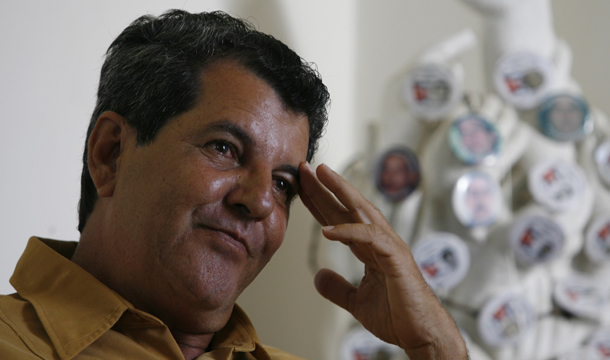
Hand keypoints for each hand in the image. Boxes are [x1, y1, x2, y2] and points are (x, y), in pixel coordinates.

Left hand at [299, 162, 467, 359]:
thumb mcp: (357, 302)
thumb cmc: (398, 316)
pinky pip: (370, 238)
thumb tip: (318, 276)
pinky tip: (328, 229)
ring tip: (321, 174)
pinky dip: (349, 231)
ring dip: (340, 191)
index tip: (302, 188)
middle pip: (348, 207)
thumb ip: (337, 289)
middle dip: (326, 187)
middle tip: (305, 168)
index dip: (320, 203)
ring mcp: (390, 246)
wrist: (421, 334)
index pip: (341, 219)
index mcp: (371, 249)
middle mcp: (380, 241)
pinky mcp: (396, 257)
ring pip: (362, 211)